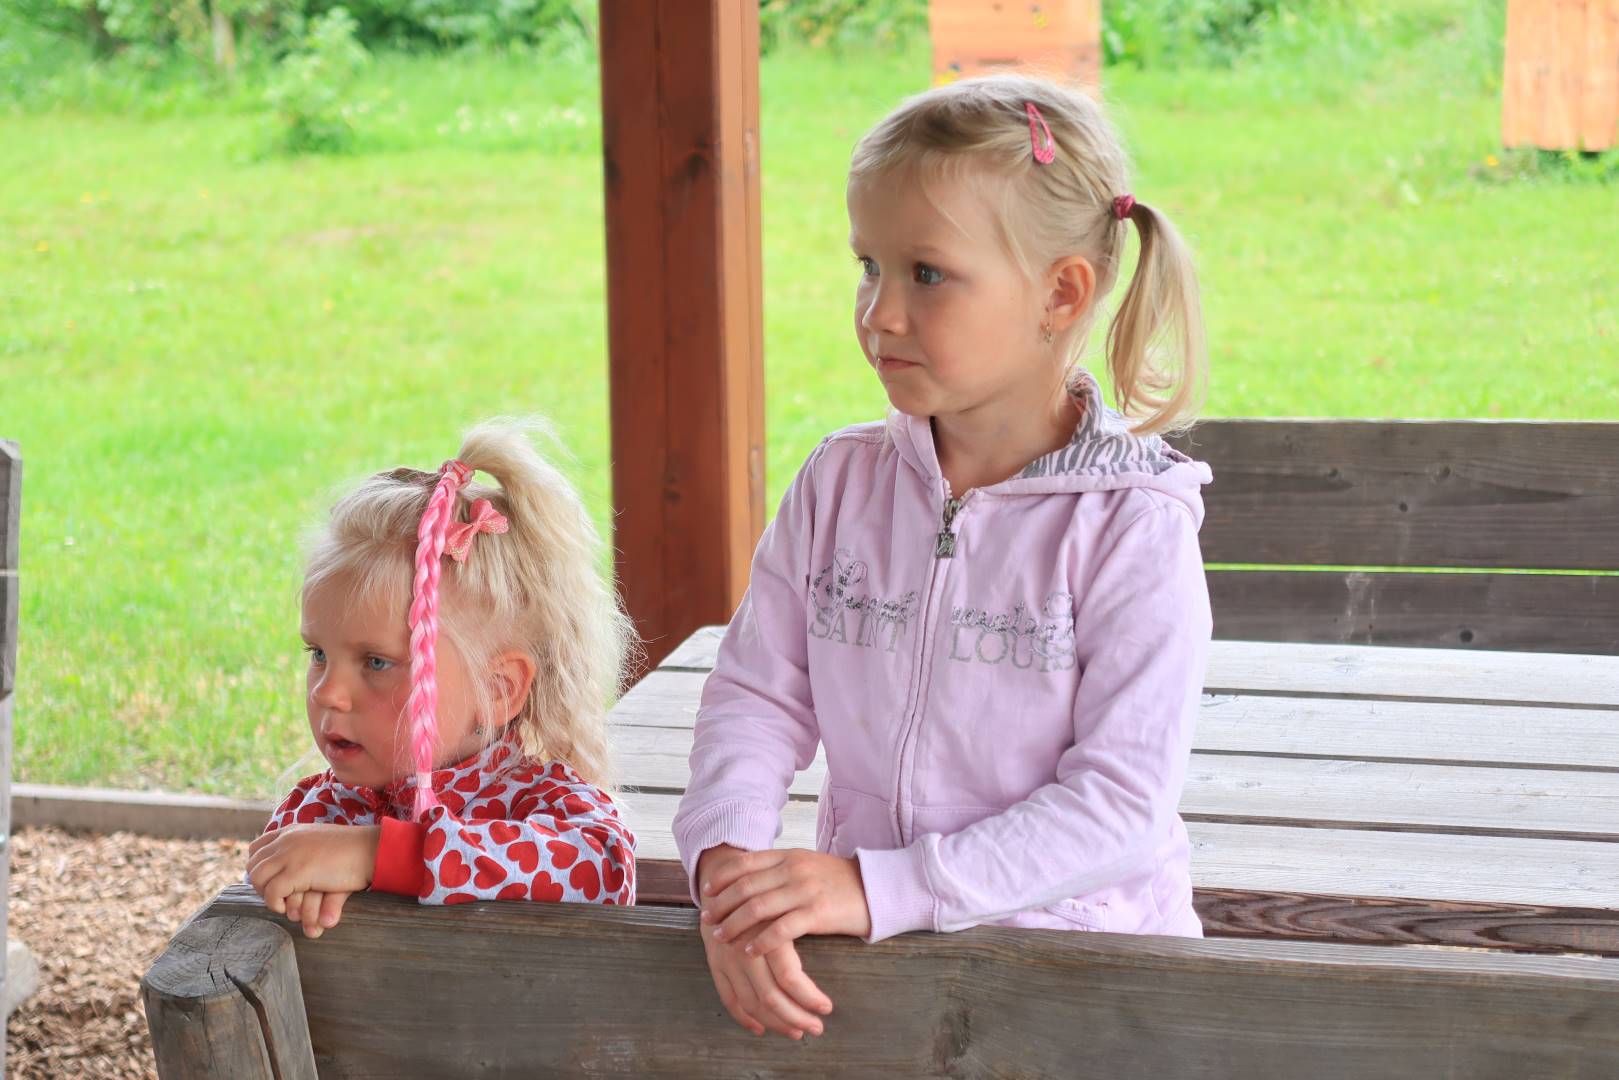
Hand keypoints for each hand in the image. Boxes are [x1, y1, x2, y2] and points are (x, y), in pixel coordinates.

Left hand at [247, 824, 378, 935]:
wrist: (370, 850)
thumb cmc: (352, 850)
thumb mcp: (321, 842)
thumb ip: (303, 849)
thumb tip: (290, 870)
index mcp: (291, 831)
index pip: (257, 848)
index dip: (257, 867)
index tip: (268, 881)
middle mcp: (286, 840)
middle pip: (253, 864)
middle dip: (259, 884)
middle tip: (274, 897)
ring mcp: (290, 854)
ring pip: (258, 878)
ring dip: (265, 894)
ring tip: (280, 904)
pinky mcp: (297, 872)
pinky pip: (272, 892)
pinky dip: (275, 903)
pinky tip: (286, 908)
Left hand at [700, 847, 871, 955]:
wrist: (876, 888)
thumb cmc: (838, 881)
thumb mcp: (807, 865)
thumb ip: (780, 869)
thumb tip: (748, 879)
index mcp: (789, 856)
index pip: (746, 863)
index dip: (722, 878)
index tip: (706, 892)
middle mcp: (793, 869)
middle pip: (746, 886)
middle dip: (721, 904)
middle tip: (706, 918)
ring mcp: (805, 890)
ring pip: (758, 907)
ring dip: (734, 923)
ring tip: (720, 936)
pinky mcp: (818, 913)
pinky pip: (782, 929)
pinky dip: (761, 940)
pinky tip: (749, 950)